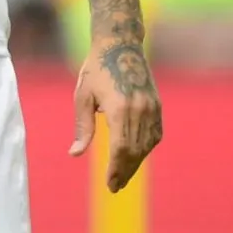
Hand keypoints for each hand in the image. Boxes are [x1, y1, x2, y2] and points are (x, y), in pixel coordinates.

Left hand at [69, 39, 162, 191]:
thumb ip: (82, 127)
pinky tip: (135, 156)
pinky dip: (145, 149)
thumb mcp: (82, 95)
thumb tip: (74, 154)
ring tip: (122, 175)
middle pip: (135, 151)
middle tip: (114, 187)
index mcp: (120, 107)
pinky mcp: (157, 106)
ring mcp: (151, 108)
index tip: (110, 185)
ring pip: (146, 146)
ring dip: (135, 163)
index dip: (116, 170)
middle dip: (125, 172)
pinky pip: (154, 135)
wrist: (120, 46)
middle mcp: (139, 109)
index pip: (120, 149)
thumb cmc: (95, 69)